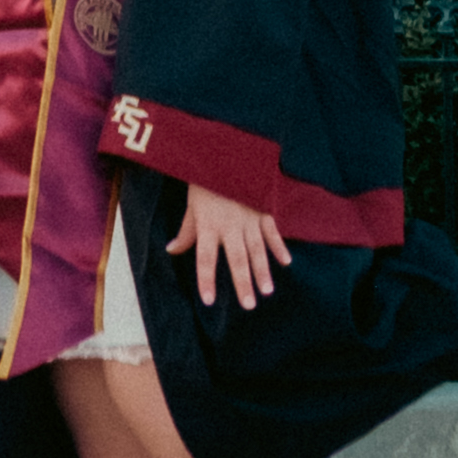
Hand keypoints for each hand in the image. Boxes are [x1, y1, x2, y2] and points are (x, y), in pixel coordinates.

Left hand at [168, 184, 288, 311]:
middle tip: (248, 305)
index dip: (206, 280)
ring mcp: (248, 217)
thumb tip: (172, 250)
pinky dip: (279, 246)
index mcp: (208, 224)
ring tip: (267, 291)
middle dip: (243, 283)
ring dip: (263, 271)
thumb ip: (186, 232)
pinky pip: (272, 231)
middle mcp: (229, 224)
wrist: (224, 153)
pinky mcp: (262, 208)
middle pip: (237, 259)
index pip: (206, 258)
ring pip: (257, 249)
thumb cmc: (204, 181)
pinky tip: (286, 262)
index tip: (209, 301)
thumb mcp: (191, 206)